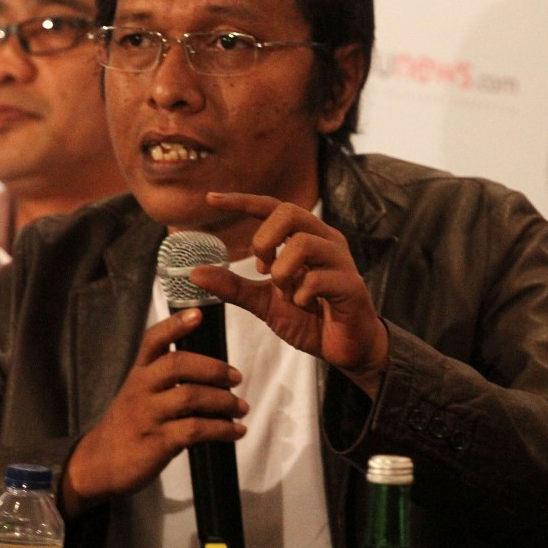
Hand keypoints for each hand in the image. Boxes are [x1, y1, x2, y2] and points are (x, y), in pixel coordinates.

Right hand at [60, 308, 248, 518]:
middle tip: (236, 377)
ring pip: (191, 397)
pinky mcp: (157, 442)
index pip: (153, 340)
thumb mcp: (139, 392)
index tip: (197, 313)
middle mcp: (141, 389)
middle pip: (177, 365)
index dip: (175, 325)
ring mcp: (148, 415)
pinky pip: (195, 429)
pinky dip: (222, 429)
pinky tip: (236, 432)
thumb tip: (212, 369)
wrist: (101, 463)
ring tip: (241, 408)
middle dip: (213, 368)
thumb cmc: (130, 423)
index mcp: (139, 373)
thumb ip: (165, 376)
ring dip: (224, 401)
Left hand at [190, 192, 388, 395]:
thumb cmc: (309, 318)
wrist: (344, 348)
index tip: (210, 199)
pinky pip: (317, 279)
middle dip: (264, 240)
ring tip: (287, 295)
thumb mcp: (263, 301)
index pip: (272, 206)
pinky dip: (301, 296)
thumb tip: (195, 273)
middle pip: (289, 212)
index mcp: (306, 236)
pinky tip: (306, 306)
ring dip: (282, 274)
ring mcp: (341, 260)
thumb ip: (233, 286)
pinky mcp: (352, 285)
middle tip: (261, 269)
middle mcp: (325, 240)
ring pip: (302, 244)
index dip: (242, 200)